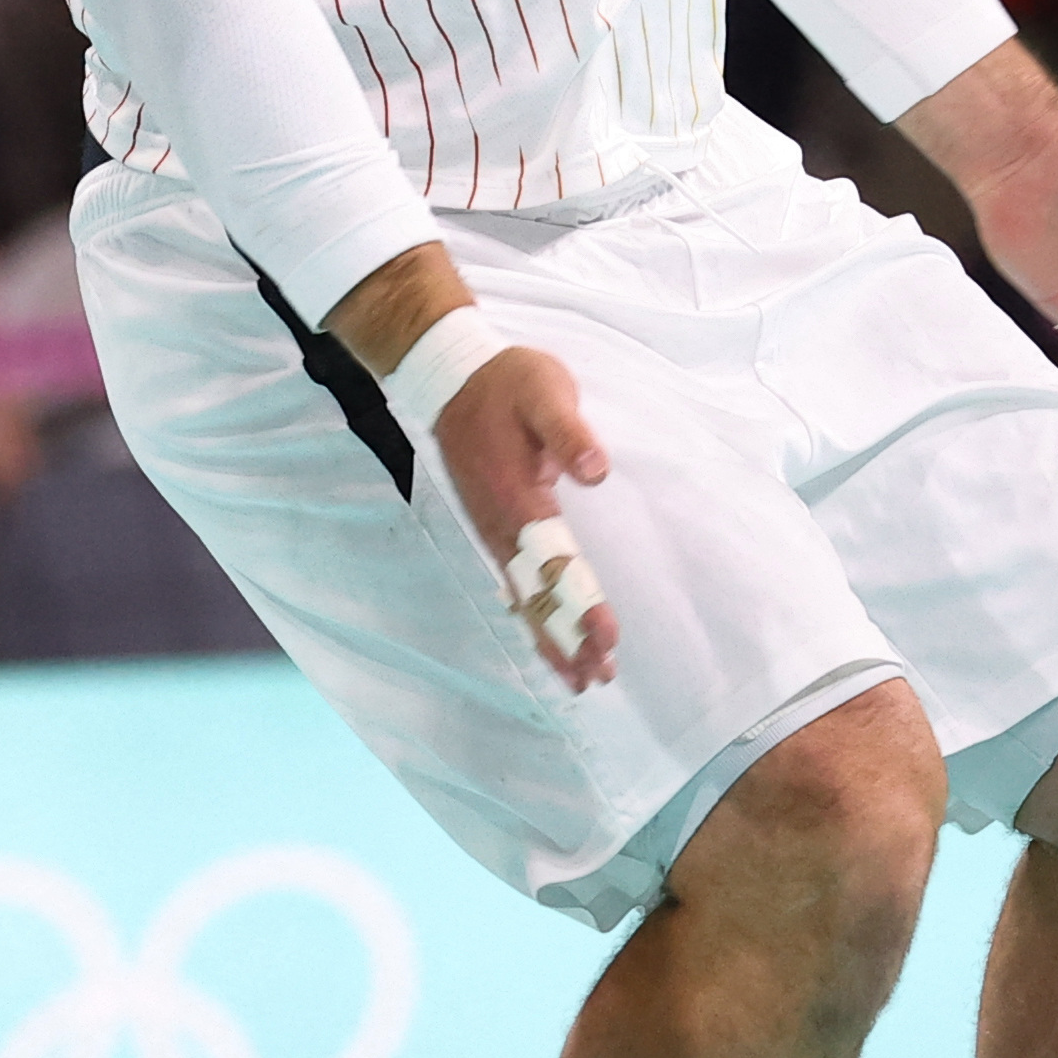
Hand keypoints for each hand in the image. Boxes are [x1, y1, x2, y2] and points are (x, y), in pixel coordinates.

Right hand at [428, 342, 620, 689]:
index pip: (555, 563)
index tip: (606, 639)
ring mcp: (494, 530)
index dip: (581, 604)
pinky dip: (534, 617)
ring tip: (581, 679)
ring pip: (524, 597)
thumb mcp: (543, 390)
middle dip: (567, 638)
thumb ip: (567, 430)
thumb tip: (596, 471)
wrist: (452, 378)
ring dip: (552, 638)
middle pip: (537, 595)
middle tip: (598, 677)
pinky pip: (516, 585)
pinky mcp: (494, 527)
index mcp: (518, 496)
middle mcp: (502, 525)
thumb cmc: (507, 383)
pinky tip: (548, 640)